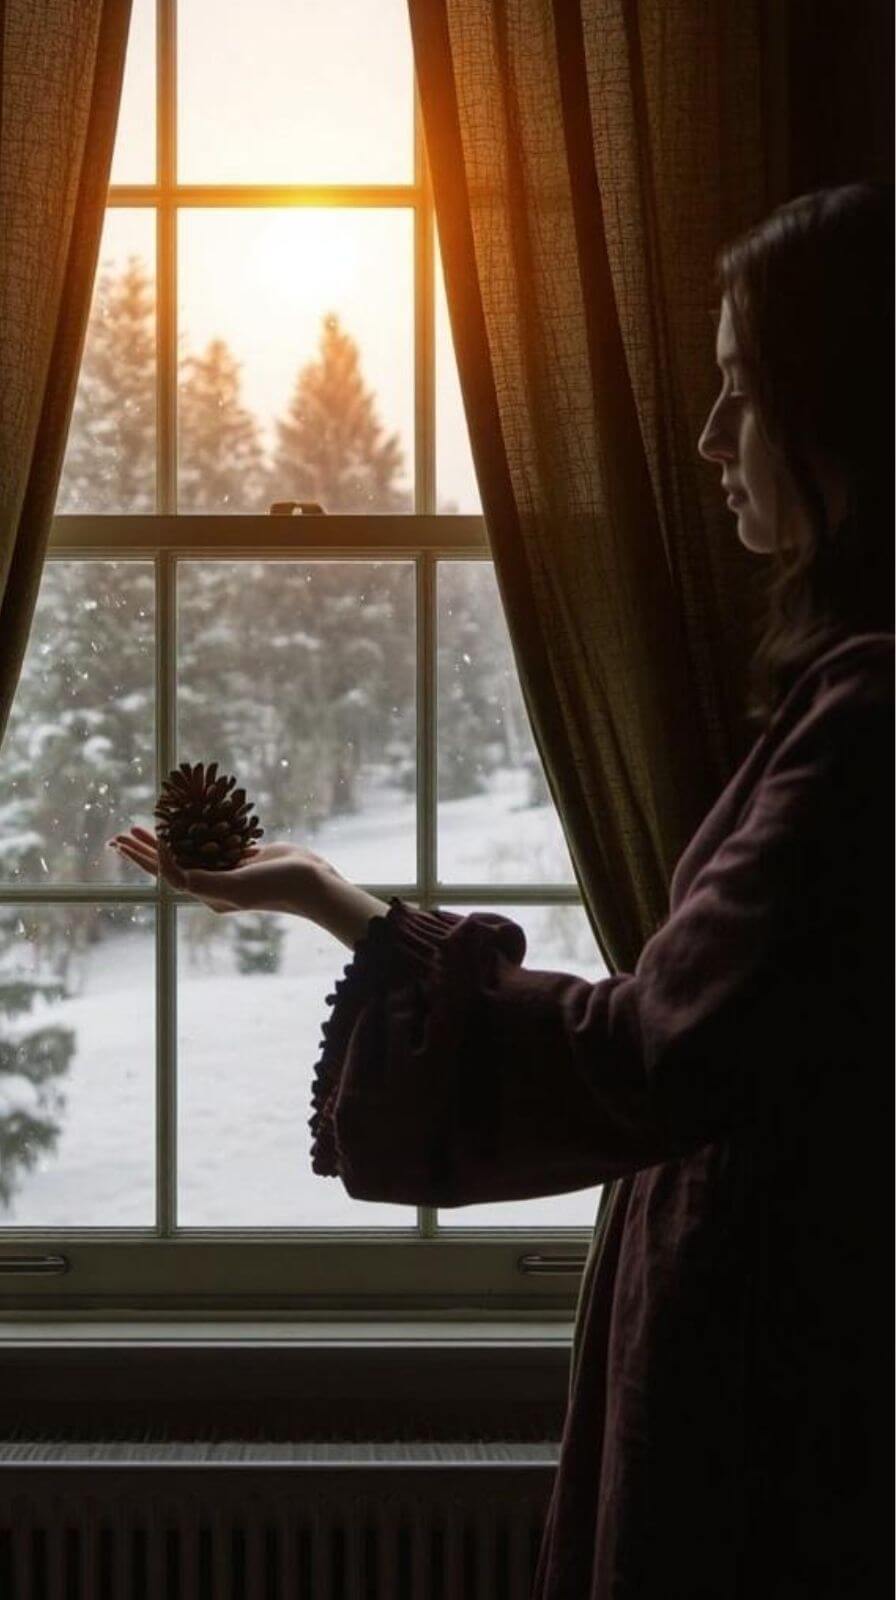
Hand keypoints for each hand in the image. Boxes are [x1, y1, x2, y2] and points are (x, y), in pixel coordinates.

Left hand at [107, 827, 342, 916]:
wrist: (312, 882)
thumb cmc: (274, 888)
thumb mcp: (235, 887)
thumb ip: (202, 880)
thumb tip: (167, 867)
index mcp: (207, 893)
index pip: (167, 874)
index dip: (147, 858)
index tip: (138, 836)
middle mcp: (214, 882)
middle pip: (172, 861)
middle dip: (146, 848)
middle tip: (122, 833)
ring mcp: (228, 868)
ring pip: (189, 847)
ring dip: (168, 834)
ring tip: (148, 821)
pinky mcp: (243, 855)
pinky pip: (213, 838)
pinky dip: (197, 826)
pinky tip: (188, 816)